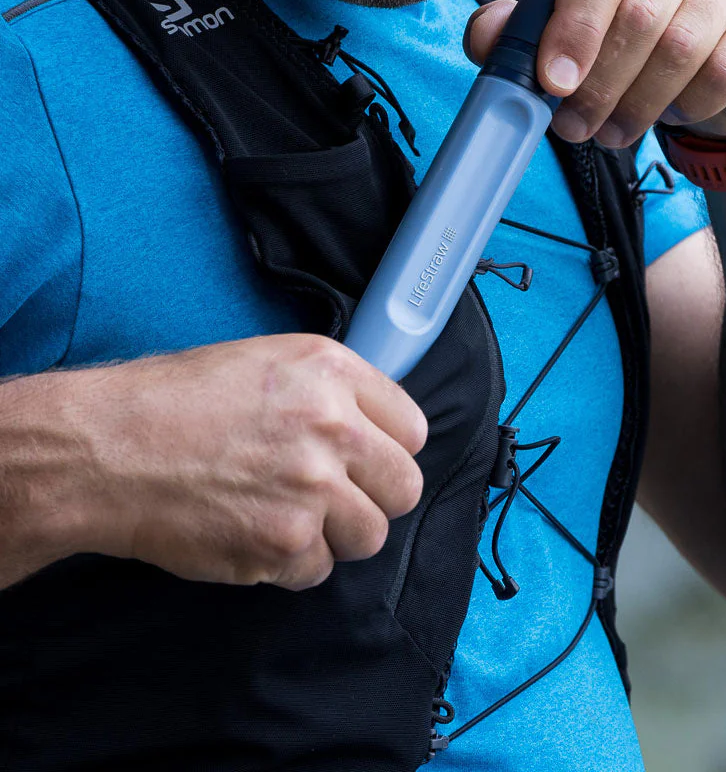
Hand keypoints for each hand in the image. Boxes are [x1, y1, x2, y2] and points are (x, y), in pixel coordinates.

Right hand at [73, 335, 426, 590]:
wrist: (107, 449)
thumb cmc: (173, 401)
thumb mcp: (265, 362)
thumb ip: (329, 392)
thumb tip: (371, 429)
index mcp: (331, 371)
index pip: (412, 428)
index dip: (388, 449)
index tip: (367, 460)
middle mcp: (333, 426)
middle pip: (405, 487)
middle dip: (374, 498)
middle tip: (335, 498)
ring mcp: (312, 489)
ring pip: (369, 536)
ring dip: (335, 535)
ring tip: (286, 515)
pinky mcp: (283, 544)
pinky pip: (318, 571)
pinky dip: (289, 563)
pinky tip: (251, 533)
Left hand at [466, 0, 725, 146]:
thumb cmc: (643, 40)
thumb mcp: (580, 32)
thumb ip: (527, 31)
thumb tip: (487, 35)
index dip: (573, 28)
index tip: (552, 85)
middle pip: (640, 12)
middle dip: (600, 83)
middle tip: (576, 127)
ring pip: (684, 44)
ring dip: (640, 103)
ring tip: (614, 132)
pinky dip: (692, 103)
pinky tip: (674, 114)